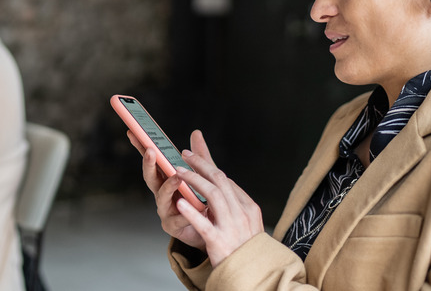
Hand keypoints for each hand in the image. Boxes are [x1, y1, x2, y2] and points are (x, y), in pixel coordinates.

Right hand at [127, 131, 207, 251]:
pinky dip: (186, 213)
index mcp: (166, 179)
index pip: (152, 161)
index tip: (133, 132)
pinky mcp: (174, 226)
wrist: (209, 228)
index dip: (142, 147)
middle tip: (151, 151)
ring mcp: (166, 210)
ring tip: (176, 178)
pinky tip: (196, 207)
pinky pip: (179, 218)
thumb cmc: (200, 200)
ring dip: (168, 186)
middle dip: (149, 164)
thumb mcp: (201, 175)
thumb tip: (196, 132)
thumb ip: (198, 156)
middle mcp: (162, 193)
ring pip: (162, 197)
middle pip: (151, 177)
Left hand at [175, 130, 263, 266]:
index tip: (194, 158)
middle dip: (201, 165)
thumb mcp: (247, 222)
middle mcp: (242, 214)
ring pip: (213, 196)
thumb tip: (223, 181)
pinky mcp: (219, 242)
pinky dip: (192, 212)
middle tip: (185, 155)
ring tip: (179, 172)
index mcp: (249, 207)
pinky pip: (204, 224)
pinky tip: (180, 203)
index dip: (208, 167)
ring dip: (194, 181)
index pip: (226, 181)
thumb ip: (236, 202)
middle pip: (220, 181)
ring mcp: (231, 228)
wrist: (251, 275)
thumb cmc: (245, 249)